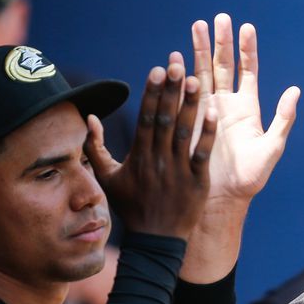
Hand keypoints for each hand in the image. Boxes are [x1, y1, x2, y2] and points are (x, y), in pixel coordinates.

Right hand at [85, 58, 215, 239]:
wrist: (156, 239)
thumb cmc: (131, 206)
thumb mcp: (106, 177)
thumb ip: (96, 146)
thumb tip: (89, 117)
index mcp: (139, 155)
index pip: (145, 118)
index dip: (151, 93)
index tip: (157, 70)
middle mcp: (158, 159)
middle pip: (164, 119)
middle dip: (170, 91)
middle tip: (178, 65)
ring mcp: (178, 170)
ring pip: (184, 132)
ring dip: (190, 105)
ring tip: (196, 79)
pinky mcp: (197, 181)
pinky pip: (202, 153)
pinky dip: (207, 133)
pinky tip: (214, 112)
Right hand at [190, 13, 299, 202]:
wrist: (222, 197)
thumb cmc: (250, 177)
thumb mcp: (271, 147)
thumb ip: (284, 119)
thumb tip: (295, 90)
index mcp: (247, 108)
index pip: (248, 71)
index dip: (247, 49)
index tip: (247, 27)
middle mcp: (226, 104)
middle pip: (223, 65)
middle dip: (220, 41)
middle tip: (218, 17)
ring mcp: (205, 110)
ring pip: (201, 72)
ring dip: (198, 50)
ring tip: (195, 26)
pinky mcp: (188, 119)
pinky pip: (183, 92)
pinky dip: (179, 73)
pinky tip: (174, 56)